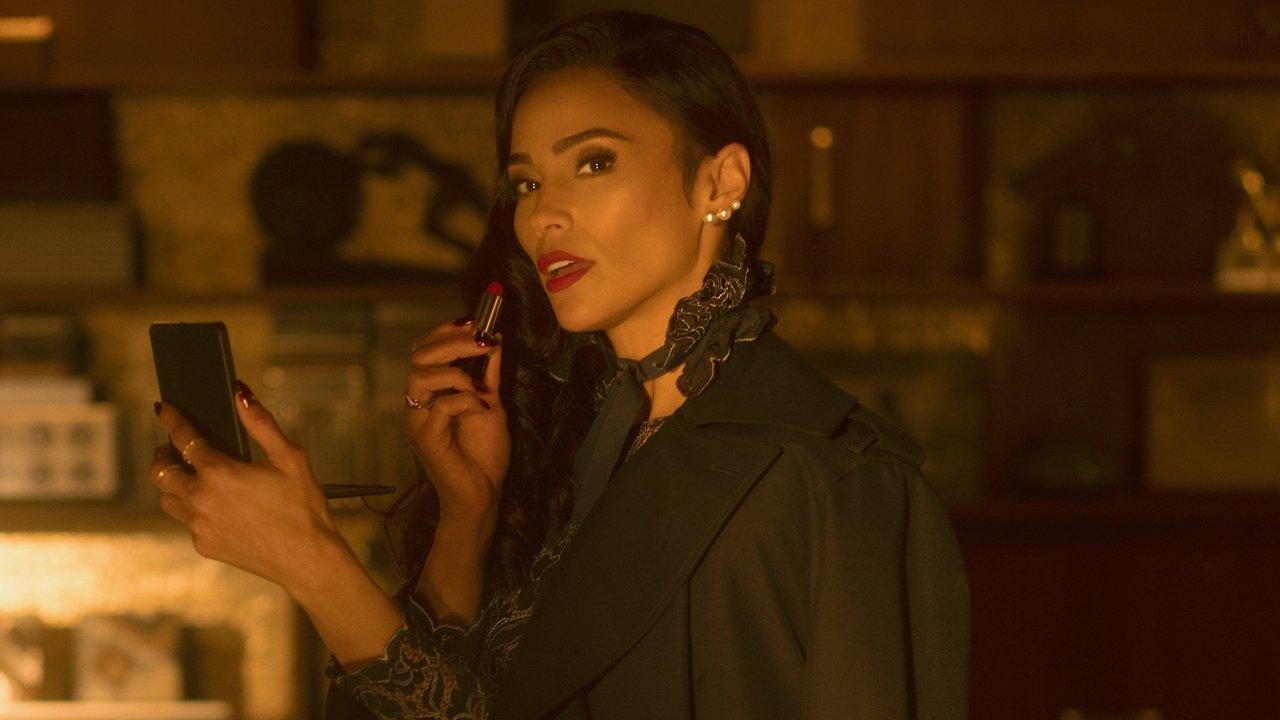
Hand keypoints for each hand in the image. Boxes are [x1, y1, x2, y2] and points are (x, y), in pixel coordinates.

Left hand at [149, 384, 341, 594]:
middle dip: (162, 454)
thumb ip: (261, 424)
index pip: (183, 439)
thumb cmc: (303, 506)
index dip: (171, 420)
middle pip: (161, 471)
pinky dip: (193, 510)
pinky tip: (215, 507)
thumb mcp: (289, 458)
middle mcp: (201, 499)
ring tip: (188, 477)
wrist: (307, 558)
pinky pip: (187, 523)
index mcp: (220, 473)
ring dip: (172, 484)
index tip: (163, 409)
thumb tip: (241, 394)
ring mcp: (199, 526)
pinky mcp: (204, 545)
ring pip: (167, 499)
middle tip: (171, 448)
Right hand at [404, 318, 509, 520]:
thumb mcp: (490, 403)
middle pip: (419, 356)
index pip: (424, 349)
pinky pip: (439, 407)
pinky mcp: (426, 439)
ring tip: (479, 385)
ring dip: (455, 372)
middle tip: (481, 339)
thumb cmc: (483, 453)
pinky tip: (480, 407)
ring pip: (420, 377)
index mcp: (430, 392)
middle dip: (452, 341)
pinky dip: (464, 400)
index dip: (446, 331)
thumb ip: (488, 374)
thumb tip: (493, 339)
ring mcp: (418, 421)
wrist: (484, 493)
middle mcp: (418, 404)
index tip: (477, 322)